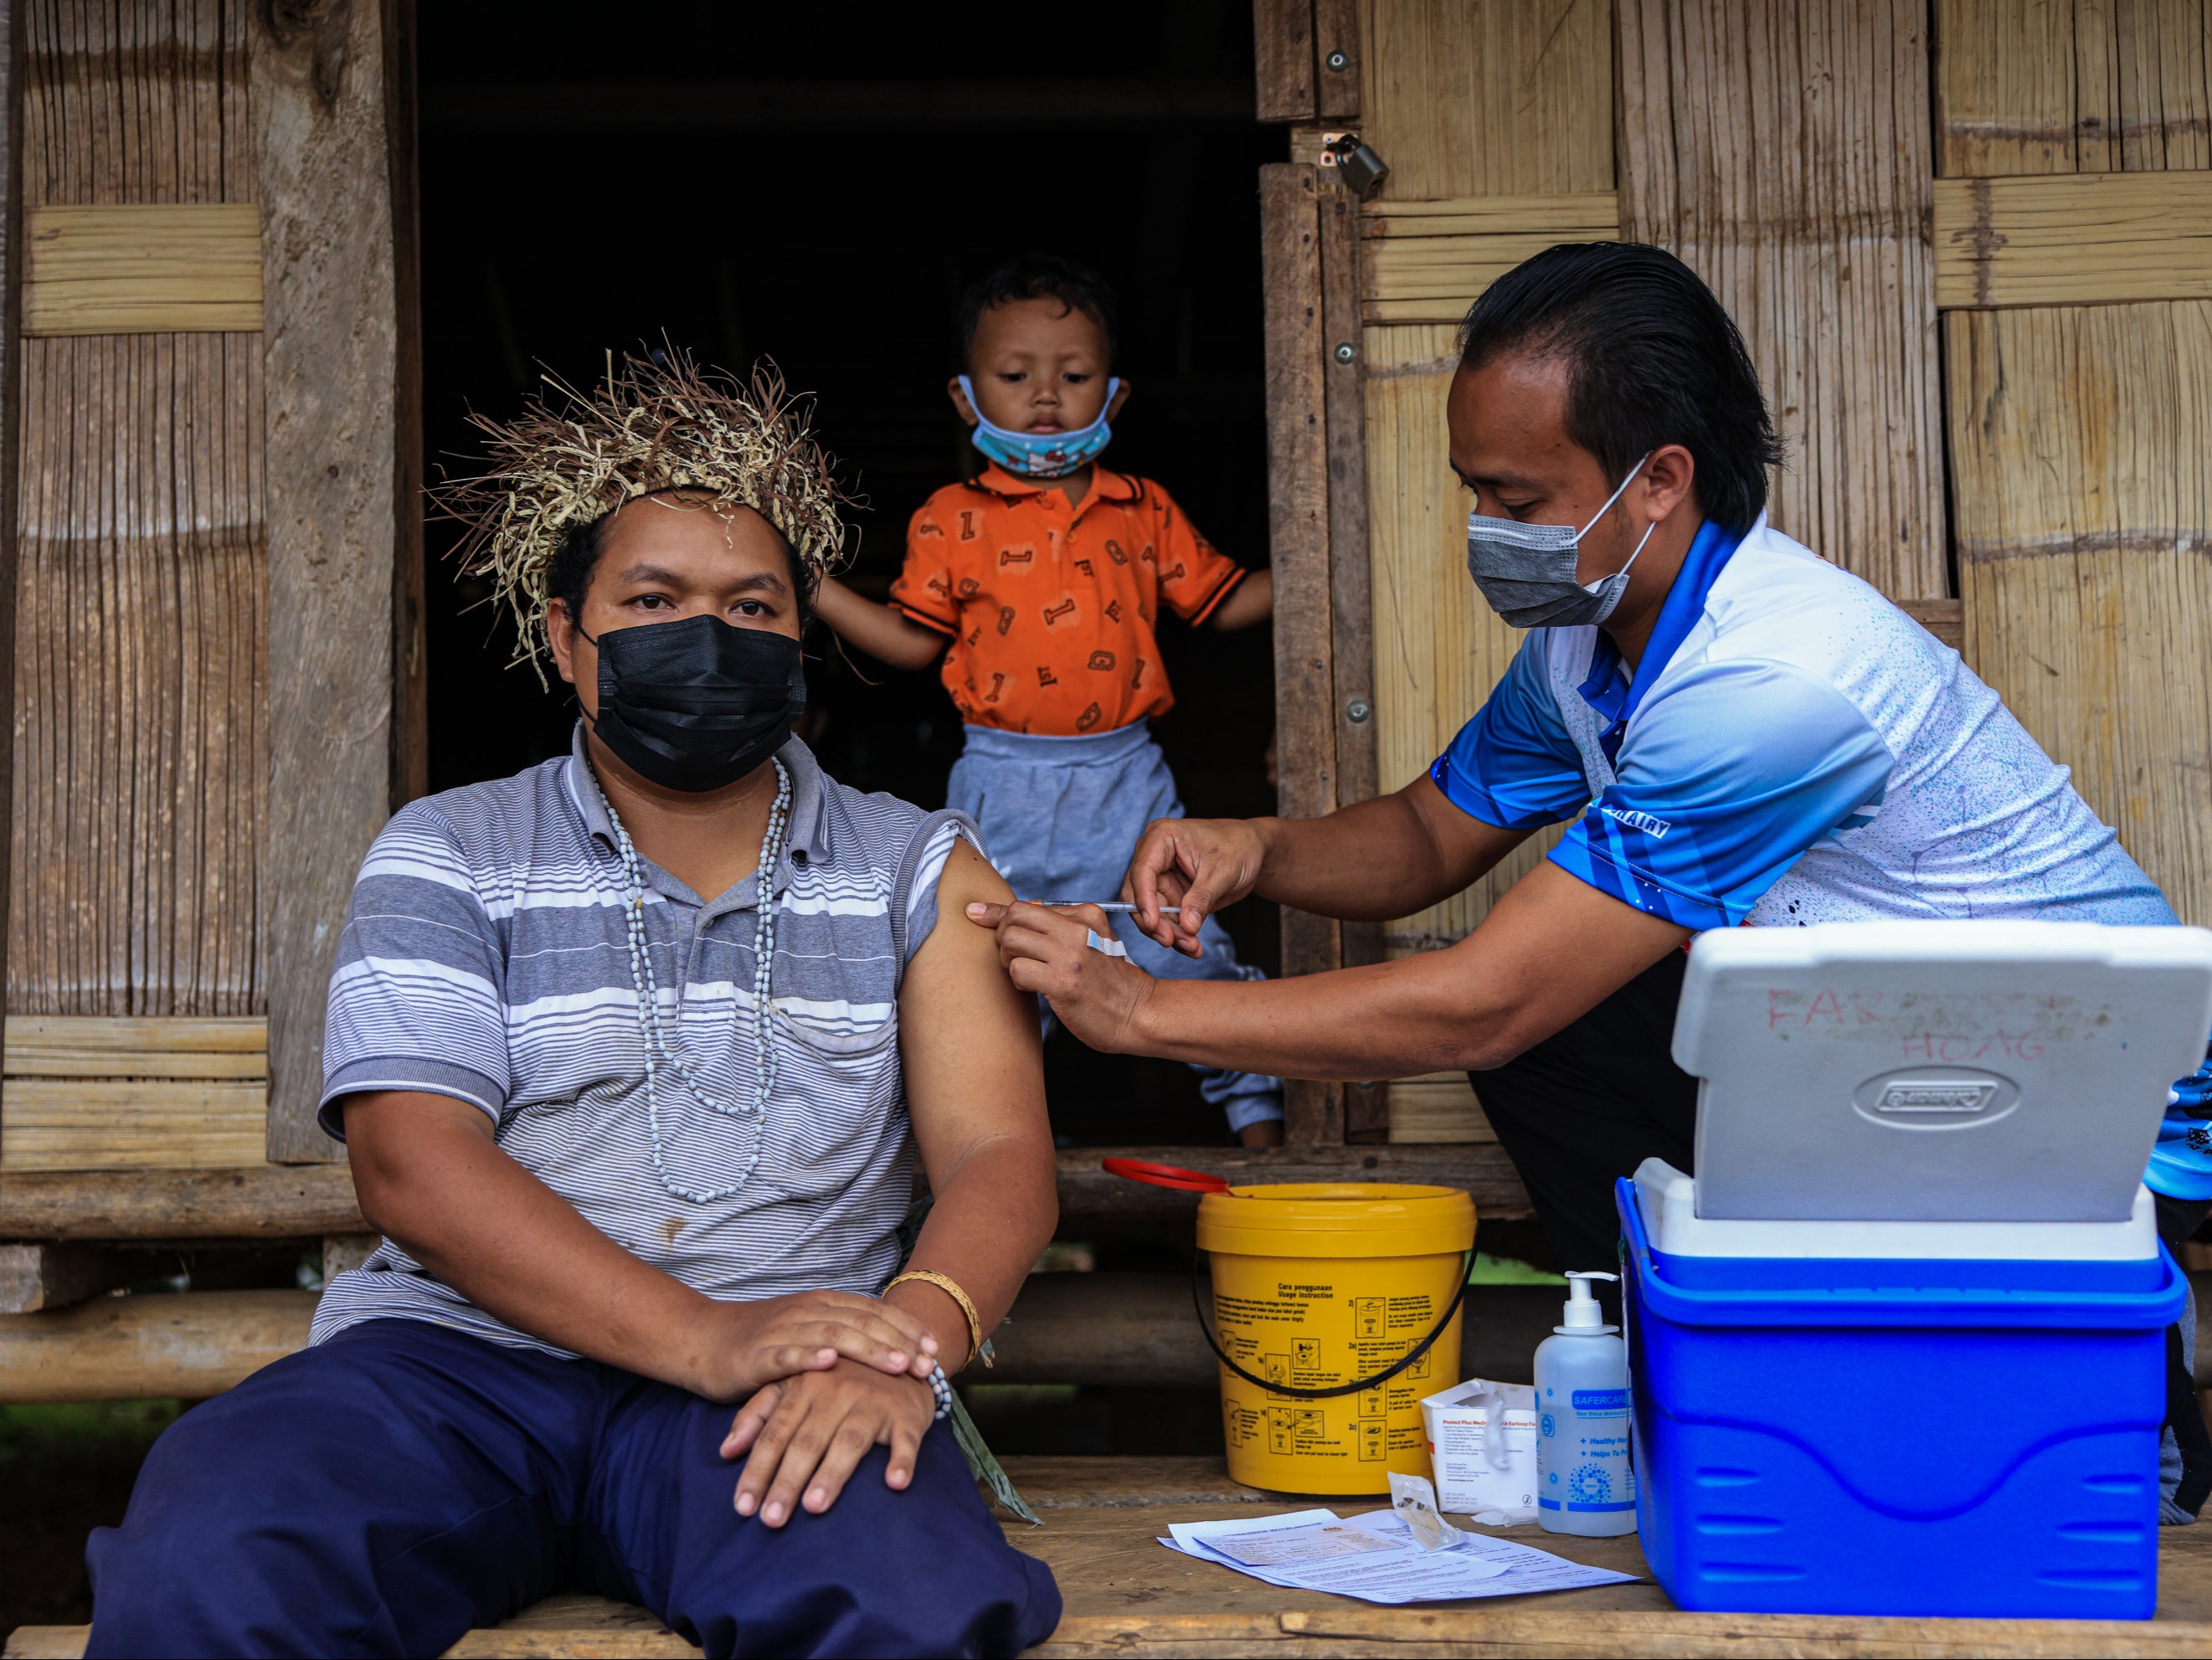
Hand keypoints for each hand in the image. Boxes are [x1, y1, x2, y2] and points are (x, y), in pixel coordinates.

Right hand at [696, 1289, 940, 1401]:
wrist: (702, 1340)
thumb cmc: (760, 1341)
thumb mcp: (806, 1331)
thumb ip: (841, 1334)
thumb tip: (888, 1347)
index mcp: (822, 1304)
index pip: (873, 1311)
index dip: (906, 1327)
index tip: (934, 1347)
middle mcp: (807, 1311)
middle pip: (862, 1322)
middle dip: (899, 1342)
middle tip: (928, 1363)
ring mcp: (783, 1330)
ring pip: (833, 1336)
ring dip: (870, 1349)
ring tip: (899, 1364)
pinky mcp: (758, 1353)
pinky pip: (787, 1354)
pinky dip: (810, 1356)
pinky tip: (831, 1363)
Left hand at [722, 1359, 935, 1525]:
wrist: (897, 1352)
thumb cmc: (837, 1380)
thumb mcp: (793, 1385)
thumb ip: (758, 1414)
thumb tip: (725, 1451)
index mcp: (804, 1387)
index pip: (774, 1434)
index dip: (757, 1470)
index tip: (743, 1507)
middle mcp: (836, 1393)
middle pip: (807, 1442)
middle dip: (787, 1482)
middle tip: (772, 1521)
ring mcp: (872, 1401)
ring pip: (849, 1441)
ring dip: (833, 1474)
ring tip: (814, 1507)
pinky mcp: (905, 1412)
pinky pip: (905, 1438)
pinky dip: (902, 1459)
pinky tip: (895, 1483)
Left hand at [964, 901, 1155, 1052]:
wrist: (1138, 1013)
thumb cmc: (1108, 981)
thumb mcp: (1092, 942)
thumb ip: (1059, 927)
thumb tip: (1011, 914)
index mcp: (1085, 915)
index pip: (1028, 905)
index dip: (997, 912)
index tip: (975, 913)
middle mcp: (1078, 929)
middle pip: (1014, 915)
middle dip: (1001, 935)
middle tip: (1012, 956)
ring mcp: (1071, 954)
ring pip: (1010, 939)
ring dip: (1007, 959)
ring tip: (1024, 972)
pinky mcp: (1063, 982)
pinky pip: (1018, 969)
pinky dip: (1018, 979)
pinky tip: (1033, 988)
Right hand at [1121, 817, 1269, 956]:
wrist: (1253, 851)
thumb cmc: (1238, 846)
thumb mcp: (1222, 871)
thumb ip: (1202, 898)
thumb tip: (1187, 925)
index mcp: (1161, 838)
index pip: (1142, 871)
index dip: (1144, 900)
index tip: (1153, 924)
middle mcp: (1153, 857)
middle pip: (1139, 895)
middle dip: (1156, 922)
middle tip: (1172, 941)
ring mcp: (1160, 877)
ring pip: (1151, 912)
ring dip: (1168, 933)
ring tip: (1192, 947)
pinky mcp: (1170, 895)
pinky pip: (1166, 919)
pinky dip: (1178, 934)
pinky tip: (1192, 946)